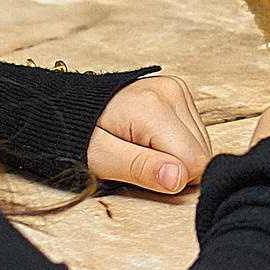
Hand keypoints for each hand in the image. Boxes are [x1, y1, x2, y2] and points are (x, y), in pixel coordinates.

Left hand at [88, 74, 210, 193]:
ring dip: (176, 154)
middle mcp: (172, 92)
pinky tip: (151, 138)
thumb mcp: (101, 160)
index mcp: (153, 108)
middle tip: (138, 158)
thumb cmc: (81, 136)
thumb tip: (178, 179)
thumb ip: (140, 169)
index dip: (170, 178)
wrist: (67, 107)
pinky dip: (177, 142)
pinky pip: (196, 131)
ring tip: (141, 147)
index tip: (141, 170)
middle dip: (174, 165)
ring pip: (202, 143)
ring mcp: (178, 89)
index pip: (195, 162)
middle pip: (202, 152)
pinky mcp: (180, 92)